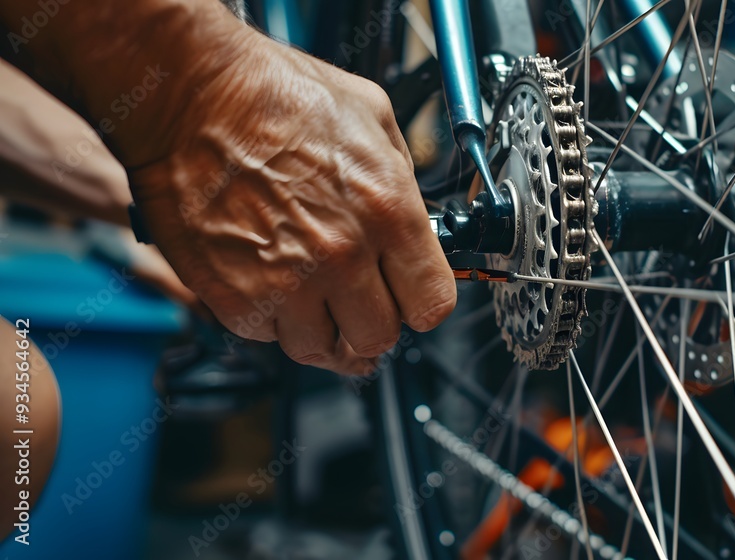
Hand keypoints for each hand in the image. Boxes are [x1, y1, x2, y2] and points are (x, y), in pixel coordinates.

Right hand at [125, 23, 455, 373]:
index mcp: (388, 212)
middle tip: (361, 302)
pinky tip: (272, 283)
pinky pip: (268, 337)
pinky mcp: (234, 298)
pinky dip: (273, 318)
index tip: (412, 297)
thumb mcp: (373, 116)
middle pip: (380, 338)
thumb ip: (403, 181)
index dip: (423, 303)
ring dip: (323, 329)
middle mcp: (342, 257)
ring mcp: (286, 284)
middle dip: (375, 322)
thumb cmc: (274, 96)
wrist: (190, 96)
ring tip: (314, 297)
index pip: (432, 304)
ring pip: (324, 350)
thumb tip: (413, 224)